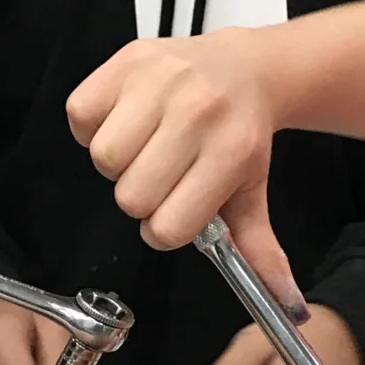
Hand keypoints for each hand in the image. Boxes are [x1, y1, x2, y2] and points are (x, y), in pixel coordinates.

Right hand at [67, 31, 301, 312]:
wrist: (245, 68)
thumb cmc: (239, 133)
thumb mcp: (252, 191)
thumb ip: (259, 249)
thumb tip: (283, 303)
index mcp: (229, 152)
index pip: (168, 227)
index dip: (165, 228)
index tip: (174, 211)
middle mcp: (196, 114)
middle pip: (131, 196)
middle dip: (141, 196)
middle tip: (161, 174)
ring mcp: (159, 83)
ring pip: (103, 158)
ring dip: (117, 162)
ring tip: (143, 146)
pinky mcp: (127, 61)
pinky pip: (81, 115)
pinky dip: (93, 126)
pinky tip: (123, 122)